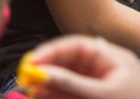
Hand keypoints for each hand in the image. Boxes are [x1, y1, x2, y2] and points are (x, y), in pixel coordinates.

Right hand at [20, 35, 139, 98]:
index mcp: (112, 58)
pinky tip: (44, 97)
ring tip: (31, 92)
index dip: (53, 51)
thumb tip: (43, 74)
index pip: (78, 46)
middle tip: (26, 79)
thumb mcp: (103, 96)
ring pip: (68, 81)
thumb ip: (72, 85)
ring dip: (50, 86)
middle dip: (48, 70)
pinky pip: (71, 95)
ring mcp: (99, 86)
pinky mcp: (95, 98)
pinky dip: (57, 96)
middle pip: (70, 63)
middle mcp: (104, 69)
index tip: (33, 61)